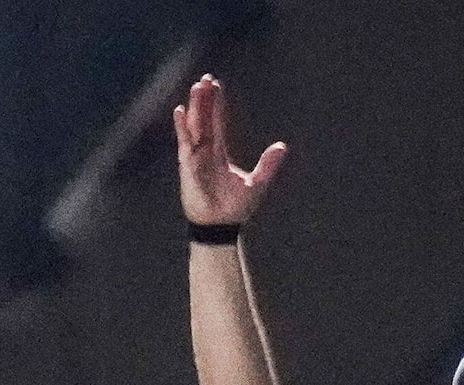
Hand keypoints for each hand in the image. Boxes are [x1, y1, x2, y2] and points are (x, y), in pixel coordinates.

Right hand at [174, 73, 286, 225]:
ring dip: (195, 107)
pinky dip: (182, 128)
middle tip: (206, 78)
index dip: (217, 105)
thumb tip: (282, 146)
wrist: (222, 226)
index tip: (216, 86)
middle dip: (205, 99)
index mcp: (218, 153)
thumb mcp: (258, 182)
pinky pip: (185, 144)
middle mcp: (205, 152)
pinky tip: (180, 111)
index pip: (217, 123)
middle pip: (204, 119)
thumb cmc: (235, 208)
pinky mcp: (188, 168)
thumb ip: (268, 164)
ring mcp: (195, 158)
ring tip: (197, 87)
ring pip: (194, 127)